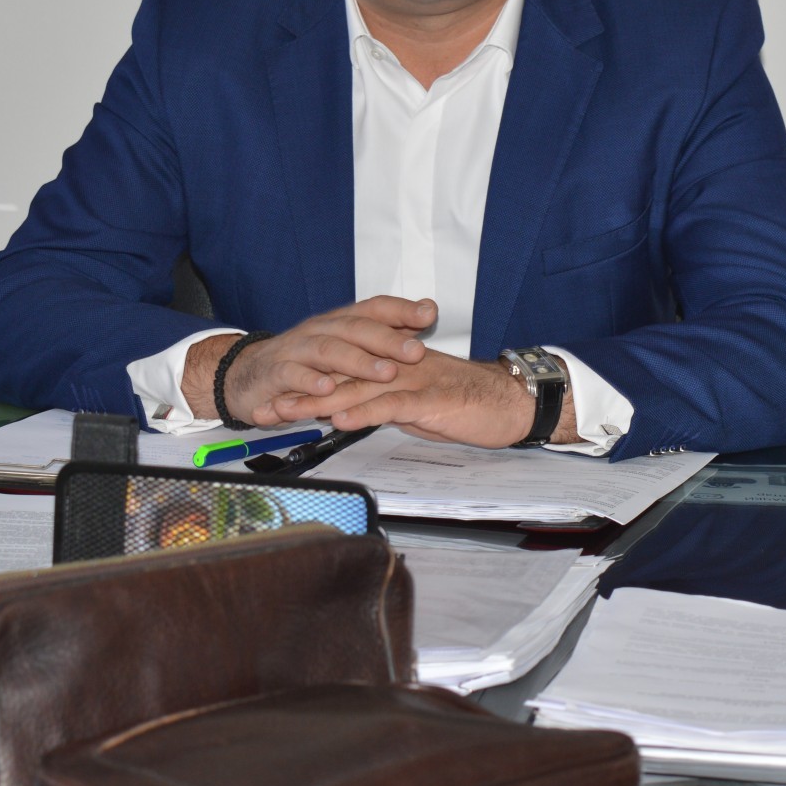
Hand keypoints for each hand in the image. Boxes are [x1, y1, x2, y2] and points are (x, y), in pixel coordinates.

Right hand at [180, 296, 433, 425]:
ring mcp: (296, 350)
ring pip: (329, 349)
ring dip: (358, 361)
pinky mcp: (275, 373)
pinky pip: (293, 374)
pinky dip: (310, 382)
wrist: (248, 377)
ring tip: (384, 372)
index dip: (401, 309)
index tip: (430, 313)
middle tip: (415, 352)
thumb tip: (428, 312)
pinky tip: (328, 389)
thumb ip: (384, 334)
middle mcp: (320, 330)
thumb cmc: (305, 364)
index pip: (373, 307)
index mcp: (340, 323)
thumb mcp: (345, 350)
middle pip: (355, 328)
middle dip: (387, 339)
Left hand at [269, 349, 578, 449]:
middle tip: (271, 402)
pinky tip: (343, 419)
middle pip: (346, 376)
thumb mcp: (425, 405)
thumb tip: (362, 413)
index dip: (314, 382)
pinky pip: (394, 404)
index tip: (282, 395)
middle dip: (305, 389)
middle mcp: (404, 367)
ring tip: (292, 410)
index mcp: (400, 366)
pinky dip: (367, 411)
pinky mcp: (434, 400)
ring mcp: (418, 381)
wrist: (514, 402)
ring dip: (324, 400)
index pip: (350, 372)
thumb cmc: (473, 405)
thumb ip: (393, 404)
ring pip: (363, 388)